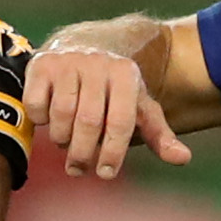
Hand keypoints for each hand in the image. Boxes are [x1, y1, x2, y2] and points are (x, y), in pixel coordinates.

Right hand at [23, 42, 190, 179]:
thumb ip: (159, 134)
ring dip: (61, 139)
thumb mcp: (138, 107)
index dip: (113, 152)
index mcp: (126, 74)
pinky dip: (40, 120)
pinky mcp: (42, 64)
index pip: (121, 121)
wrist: (81, 47)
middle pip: (89, 122)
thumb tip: (183, 158)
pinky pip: (37, 104)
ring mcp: (68, 62)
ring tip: (66, 143)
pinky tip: (48, 120)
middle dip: (83, 153)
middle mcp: (98, 63)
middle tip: (79, 169)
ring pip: (62, 114)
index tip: (105, 173)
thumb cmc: (113, 90)